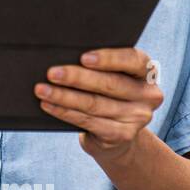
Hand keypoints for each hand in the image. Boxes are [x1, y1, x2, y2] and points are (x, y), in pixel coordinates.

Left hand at [34, 47, 162, 161]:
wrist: (116, 135)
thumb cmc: (107, 95)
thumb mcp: (112, 76)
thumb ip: (98, 66)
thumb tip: (62, 54)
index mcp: (147, 72)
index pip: (133, 60)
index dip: (109, 58)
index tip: (83, 57)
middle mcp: (148, 95)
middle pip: (109, 83)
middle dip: (76, 77)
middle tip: (51, 73)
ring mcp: (137, 117)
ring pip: (94, 104)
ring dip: (64, 96)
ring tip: (42, 90)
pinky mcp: (122, 135)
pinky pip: (87, 121)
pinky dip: (64, 112)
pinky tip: (48, 105)